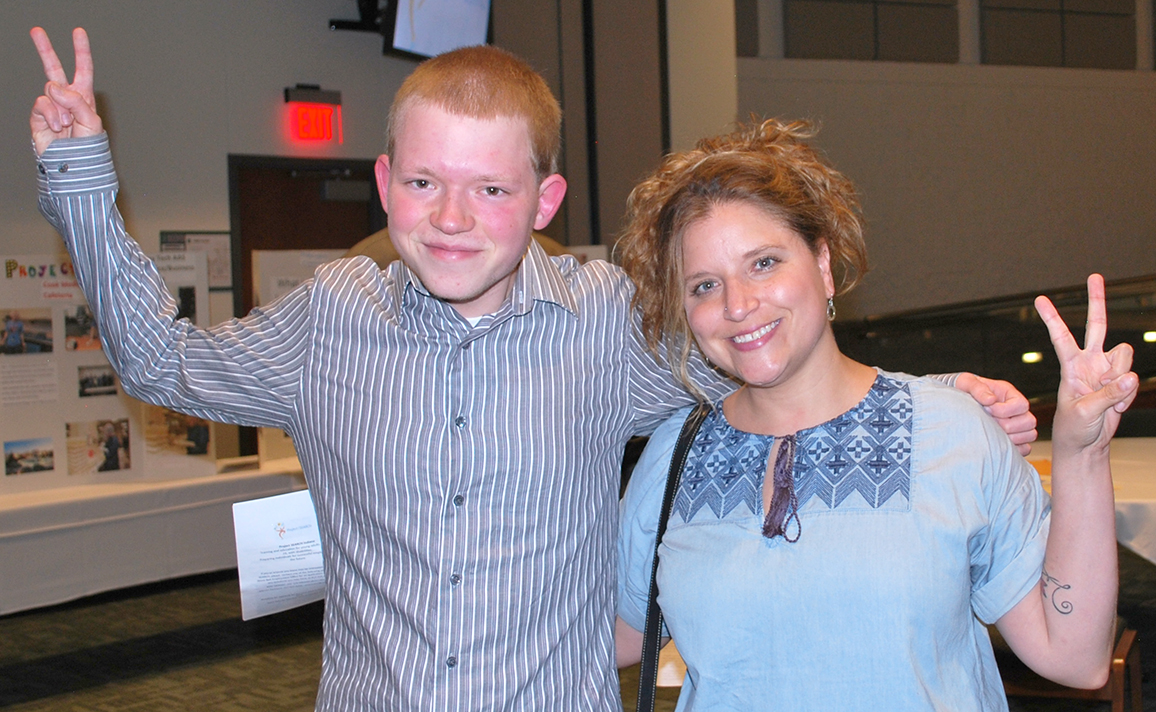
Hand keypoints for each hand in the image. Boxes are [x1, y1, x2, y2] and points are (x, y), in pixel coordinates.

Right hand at [29, 27, 101, 154]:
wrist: (73, 166)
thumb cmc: (87, 146)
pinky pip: (42, 104)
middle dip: (45, 49)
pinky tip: (58, 128)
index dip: (81, 51)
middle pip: (54, 68)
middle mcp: (66, 98)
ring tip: (68, 125)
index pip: (83, 69)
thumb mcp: (91, 121)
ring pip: (50, 90)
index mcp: (83, 96)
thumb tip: (54, 87)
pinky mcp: (38, 116)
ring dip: (61, 108)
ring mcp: (51, 106)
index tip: (78, 32)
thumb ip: (76, 101)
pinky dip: (52, 115)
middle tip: (36, 30)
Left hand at [955, 372, 1037, 455]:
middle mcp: (1017, 410)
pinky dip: (1014, 448)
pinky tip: (998, 443)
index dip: (1005, 410)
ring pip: (1030, 435)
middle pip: (1029, 421)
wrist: (956, 402)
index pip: (1022, 404)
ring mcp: (1017, 425)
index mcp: (1009, 394)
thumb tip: (990, 399)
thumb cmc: (963, 390)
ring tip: (992, 433)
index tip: (988, 409)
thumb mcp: (966, 382)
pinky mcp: (1014, 438)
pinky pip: (1024, 448)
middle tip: (990, 423)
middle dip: (1008, 425)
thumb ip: (977, 388)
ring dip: (1012, 437)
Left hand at [1036, 274, 1137, 456]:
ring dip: (1120, 377)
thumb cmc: (1074, 427)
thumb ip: (1108, 394)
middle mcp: (1090, 361)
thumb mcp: (1085, 412)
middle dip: (1097, 300)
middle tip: (1094, 276)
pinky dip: (1127, 394)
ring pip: (1125, 355)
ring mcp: (1107, 369)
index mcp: (1071, 365)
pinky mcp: (1122, 381)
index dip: (1052, 318)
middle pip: (1096, 324)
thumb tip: (1130, 377)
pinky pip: (1133, 378)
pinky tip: (1117, 407)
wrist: (1086, 444)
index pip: (1060, 336)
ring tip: (1108, 399)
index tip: (1039, 299)